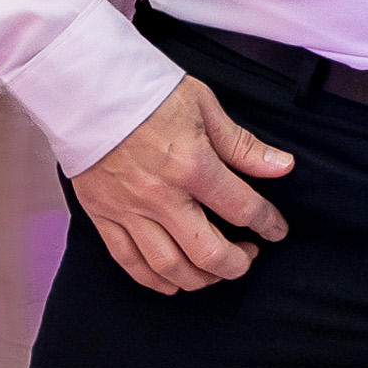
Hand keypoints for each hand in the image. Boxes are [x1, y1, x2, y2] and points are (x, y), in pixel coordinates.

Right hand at [72, 74, 293, 292]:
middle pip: (208, 253)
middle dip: (237, 264)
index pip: (243, 208)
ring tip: (216, 270)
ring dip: (201, 278)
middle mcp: (161, 195)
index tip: (276, 229)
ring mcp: (128, 209)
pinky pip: (129, 261)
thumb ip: (242, 146)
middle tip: (248, 256)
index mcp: (191, 164)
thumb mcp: (203, 106)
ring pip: (169, 266)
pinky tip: (174, 281)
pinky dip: (154, 280)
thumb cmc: (146, 91)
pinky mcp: (103, 215)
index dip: (268, 224)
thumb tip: (282, 167)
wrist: (86, 86)